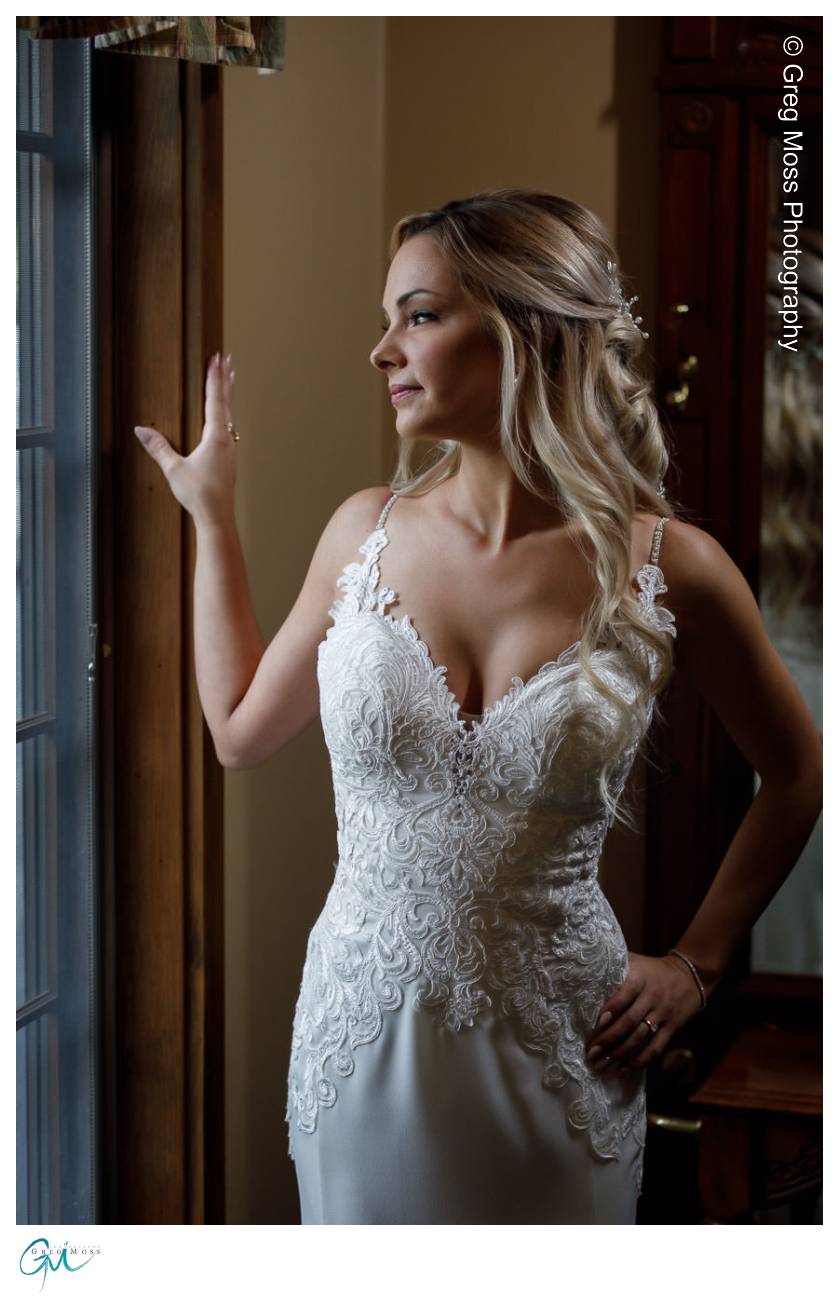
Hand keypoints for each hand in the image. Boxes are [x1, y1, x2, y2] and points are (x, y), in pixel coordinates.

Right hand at [133, 352, 237, 526]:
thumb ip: (158, 447)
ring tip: (229, 380)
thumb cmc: (198, 494)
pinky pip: (228, 428)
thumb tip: (140, 429)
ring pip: (229, 415)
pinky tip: (223, 418)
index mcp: (216, 438)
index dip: (213, 378)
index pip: (214, 400)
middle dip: (224, 379)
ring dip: (227, 395)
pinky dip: (226, 413)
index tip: (216, 359)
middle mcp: (227, 440)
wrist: (218, 518)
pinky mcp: (228, 460)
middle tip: (227, 358)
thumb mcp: (173, 469)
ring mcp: (230, 450)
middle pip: (226, 403)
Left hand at [585, 952, 704, 1076]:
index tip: (596, 1024)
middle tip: (591, 1052)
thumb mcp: (635, 961)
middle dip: (609, 1039)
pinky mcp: (672, 1028)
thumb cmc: (652, 969)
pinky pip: (656, 1047)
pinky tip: (624, 1070)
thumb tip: (583, 970)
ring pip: (640, 1037)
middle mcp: (651, 997)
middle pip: (629, 1021)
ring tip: (601, 1065)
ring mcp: (663, 1014)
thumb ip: (614, 966)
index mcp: (640, 978)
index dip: (611, 1010)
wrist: (690, 975)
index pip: (624, 996)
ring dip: (620, 1053)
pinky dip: (640, 1061)